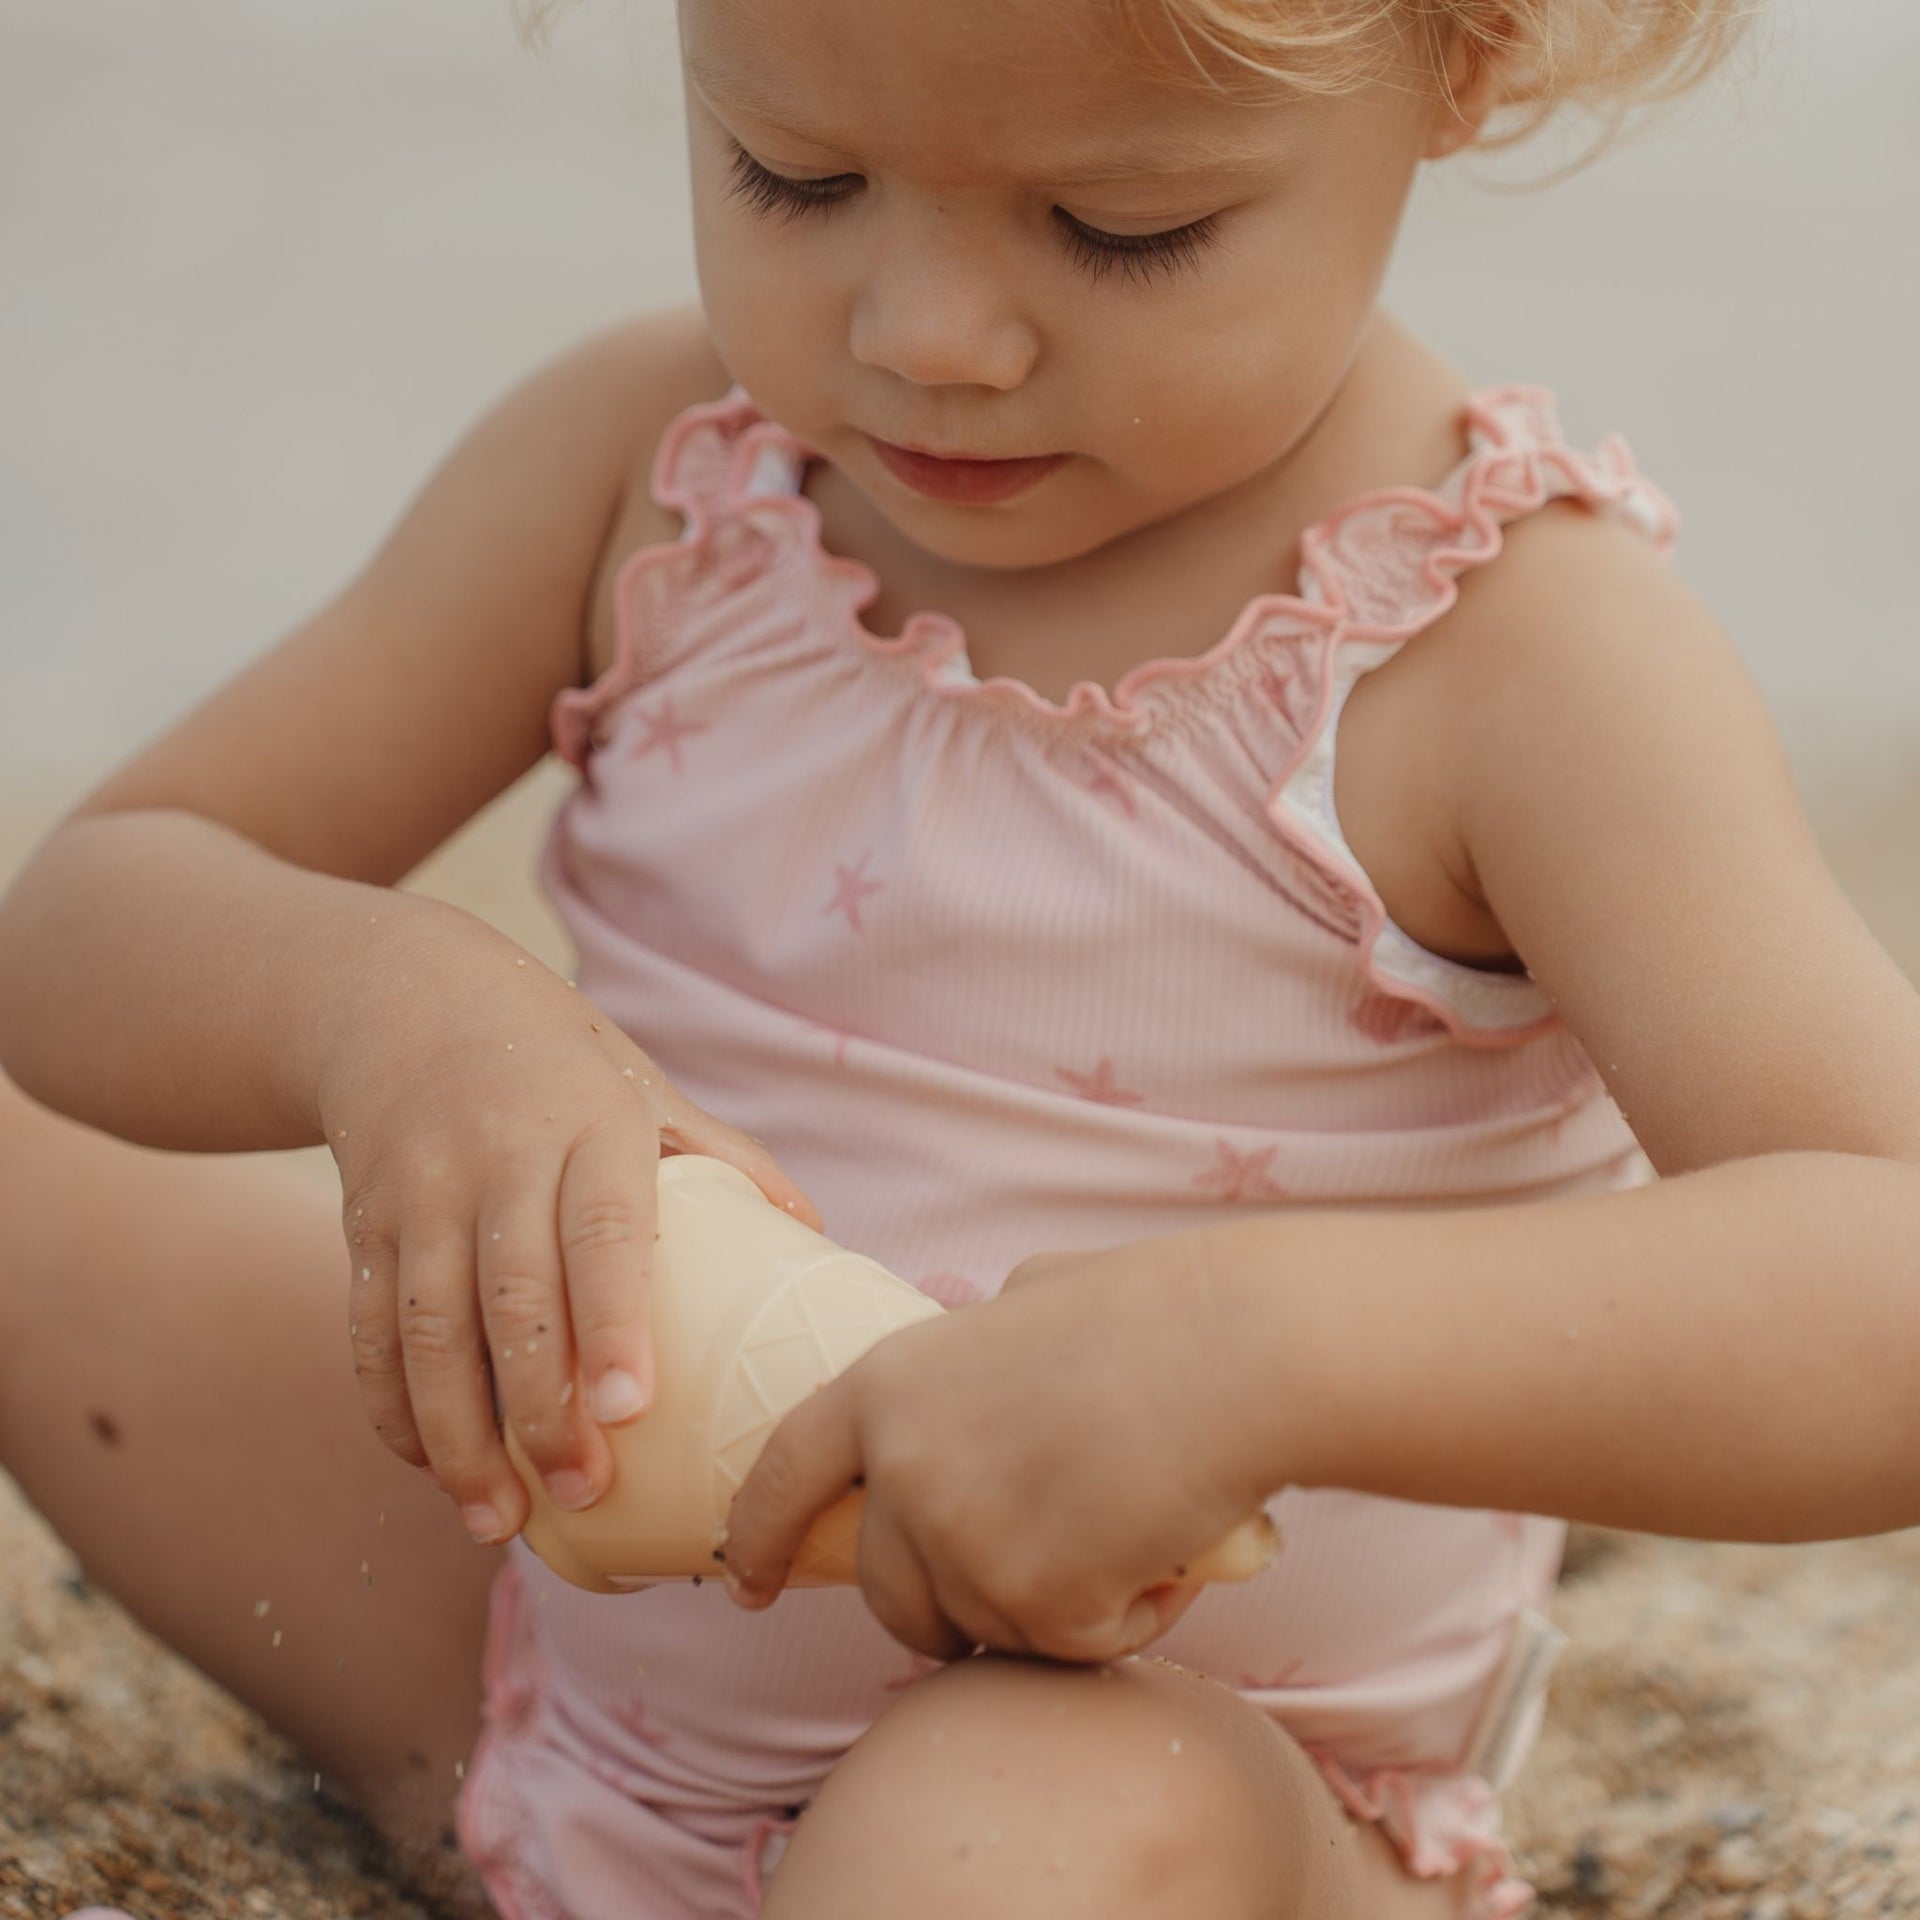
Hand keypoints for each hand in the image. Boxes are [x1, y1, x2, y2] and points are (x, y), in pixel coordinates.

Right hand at [314, 899, 821, 1544]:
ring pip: (427, 1330)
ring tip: (497, 1520)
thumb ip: (719, 1155)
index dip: (614, 1318)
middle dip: (540, 1406)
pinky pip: (370, 1331)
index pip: (601, 1227)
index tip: (633, 1405)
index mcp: (584, 1125)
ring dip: (457, 1435)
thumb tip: (814, 1233)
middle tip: (583, 1493)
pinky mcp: (362, 1225)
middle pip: (511, 1297)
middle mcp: (495, 1160)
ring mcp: (418, 1195)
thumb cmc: (551, 1055)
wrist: (398, 995)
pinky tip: (431, 1469)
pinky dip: (393, 1409)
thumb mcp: (638, 1081)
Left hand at [719, 1231, 1271, 1662]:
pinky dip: (1121, 1622)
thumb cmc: (1154, 1312)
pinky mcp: (1037, 1606)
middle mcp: (905, 1470)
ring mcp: (964, 1544)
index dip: (761, 1533)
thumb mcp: (1031, 1298)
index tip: (747, 1582)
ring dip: (1053, 1608)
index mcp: (888, 1385)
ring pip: (987, 1629)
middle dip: (946, 1608)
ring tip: (1128, 1530)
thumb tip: (974, 1335)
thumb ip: (976, 1344)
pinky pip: (1069, 1650)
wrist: (1237, 1353)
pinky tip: (1162, 1555)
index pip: (786, 1473)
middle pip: (891, 1593)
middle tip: (1030, 1578)